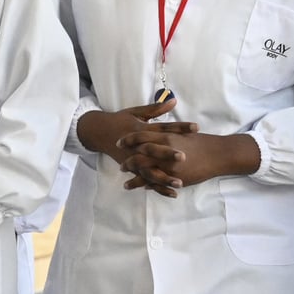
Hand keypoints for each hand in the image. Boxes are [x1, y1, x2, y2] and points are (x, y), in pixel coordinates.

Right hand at [77, 100, 196, 195]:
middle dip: (168, 154)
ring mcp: (133, 158)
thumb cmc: (119, 120)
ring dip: (164, 178)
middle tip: (184, 157)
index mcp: (141, 129)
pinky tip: (172, 193)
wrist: (98, 132)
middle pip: (154, 150)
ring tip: (180, 183)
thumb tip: (174, 100)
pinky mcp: (131, 168)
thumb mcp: (136, 112)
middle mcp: (137, 145)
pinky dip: (158, 188)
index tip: (196, 127)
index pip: (163, 127)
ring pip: (149, 170)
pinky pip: (145, 180)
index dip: (179, 127)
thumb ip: (156, 109)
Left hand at [120, 129, 259, 195]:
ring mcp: (169, 166)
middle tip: (120, 166)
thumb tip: (156, 128)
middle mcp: (165, 151)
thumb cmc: (201, 141)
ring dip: (134, 179)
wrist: (219, 153)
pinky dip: (148, 186)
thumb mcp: (182, 132)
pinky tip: (142, 189)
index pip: (141, 136)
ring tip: (125, 182)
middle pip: (139, 156)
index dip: (128, 140)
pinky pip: (158, 183)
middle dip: (127, 162)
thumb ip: (167, 130)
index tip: (118, 143)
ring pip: (145, 173)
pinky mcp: (175, 178)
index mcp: (166, 136)